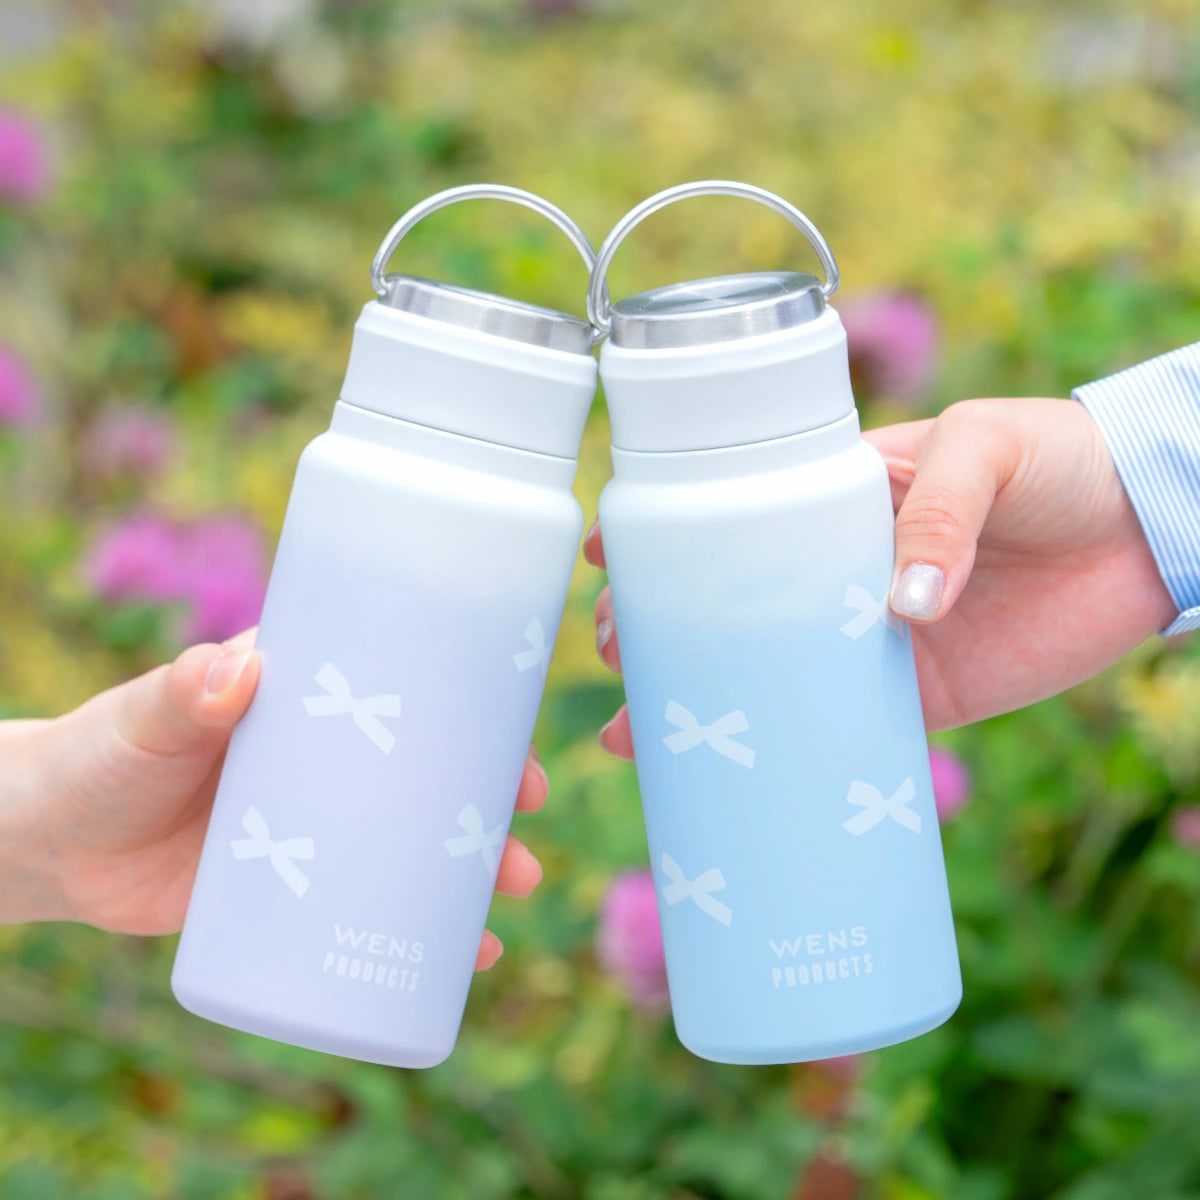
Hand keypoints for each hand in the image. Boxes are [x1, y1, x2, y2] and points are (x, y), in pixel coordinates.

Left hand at [0, 632, 546, 968]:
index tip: (515, 739)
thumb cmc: (103, 757)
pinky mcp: (297, 885)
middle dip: (488, 797)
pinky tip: (460, 953)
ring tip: (509, 892)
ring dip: (469, 866)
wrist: (53, 849)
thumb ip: (186, 693)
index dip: (471, 714)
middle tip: (525, 822)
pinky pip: (373, 903)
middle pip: (429, 773)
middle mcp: (326, 760)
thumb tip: (241, 671)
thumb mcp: (148, 719)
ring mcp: (317, 825)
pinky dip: (420, 927)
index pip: (408, 694)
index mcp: (310, 702)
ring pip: (413, 841)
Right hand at [589, 397, 1175, 744]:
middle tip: (617, 662)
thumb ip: (938, 509)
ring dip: (702, 704)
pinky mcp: (920, 695)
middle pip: (729, 608)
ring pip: (767, 677)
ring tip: (636, 737)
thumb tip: (898, 609)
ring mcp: (871, 637)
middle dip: (662, 634)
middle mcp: (837, 573)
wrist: (1152, 527)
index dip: (662, 541)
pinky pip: (841, 729)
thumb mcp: (986, 446)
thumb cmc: (1060, 458)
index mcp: (836, 500)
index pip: (729, 519)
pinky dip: (789, 753)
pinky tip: (735, 777)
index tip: (605, 562)